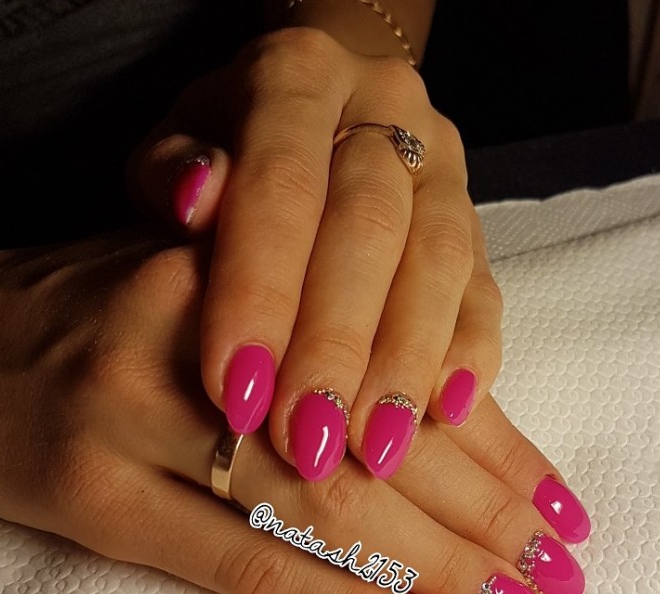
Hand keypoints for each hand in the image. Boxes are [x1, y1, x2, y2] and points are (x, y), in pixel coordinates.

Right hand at [0, 232, 586, 593]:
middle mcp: (185, 341)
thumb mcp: (210, 279)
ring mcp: (132, 423)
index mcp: (230, 267)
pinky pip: (240, 564)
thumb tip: (446, 401)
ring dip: (426, 567)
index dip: (481, 434)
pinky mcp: (95, 502)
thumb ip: (317, 325)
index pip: (386, 362)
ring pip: (313, 508)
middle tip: (551, 569)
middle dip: (474, 514)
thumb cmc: (99, 305)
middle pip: (362, 443)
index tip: (548, 493)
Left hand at [128, 27, 502, 482]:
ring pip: (440, 264)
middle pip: (370, 230)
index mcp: (296, 77)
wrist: (313, 110)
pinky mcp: (476, 219)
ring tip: (374, 450)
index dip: (260, 293)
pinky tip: (448, 413)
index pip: (279, 187)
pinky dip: (470, 353)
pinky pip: (486, 286)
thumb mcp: (175, 146)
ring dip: (405, 365)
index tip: (234, 393)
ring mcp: (441, 164)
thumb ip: (173, 174)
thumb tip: (195, 200)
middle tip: (306, 443)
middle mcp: (382, 111)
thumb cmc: (229, 145)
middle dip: (335, 346)